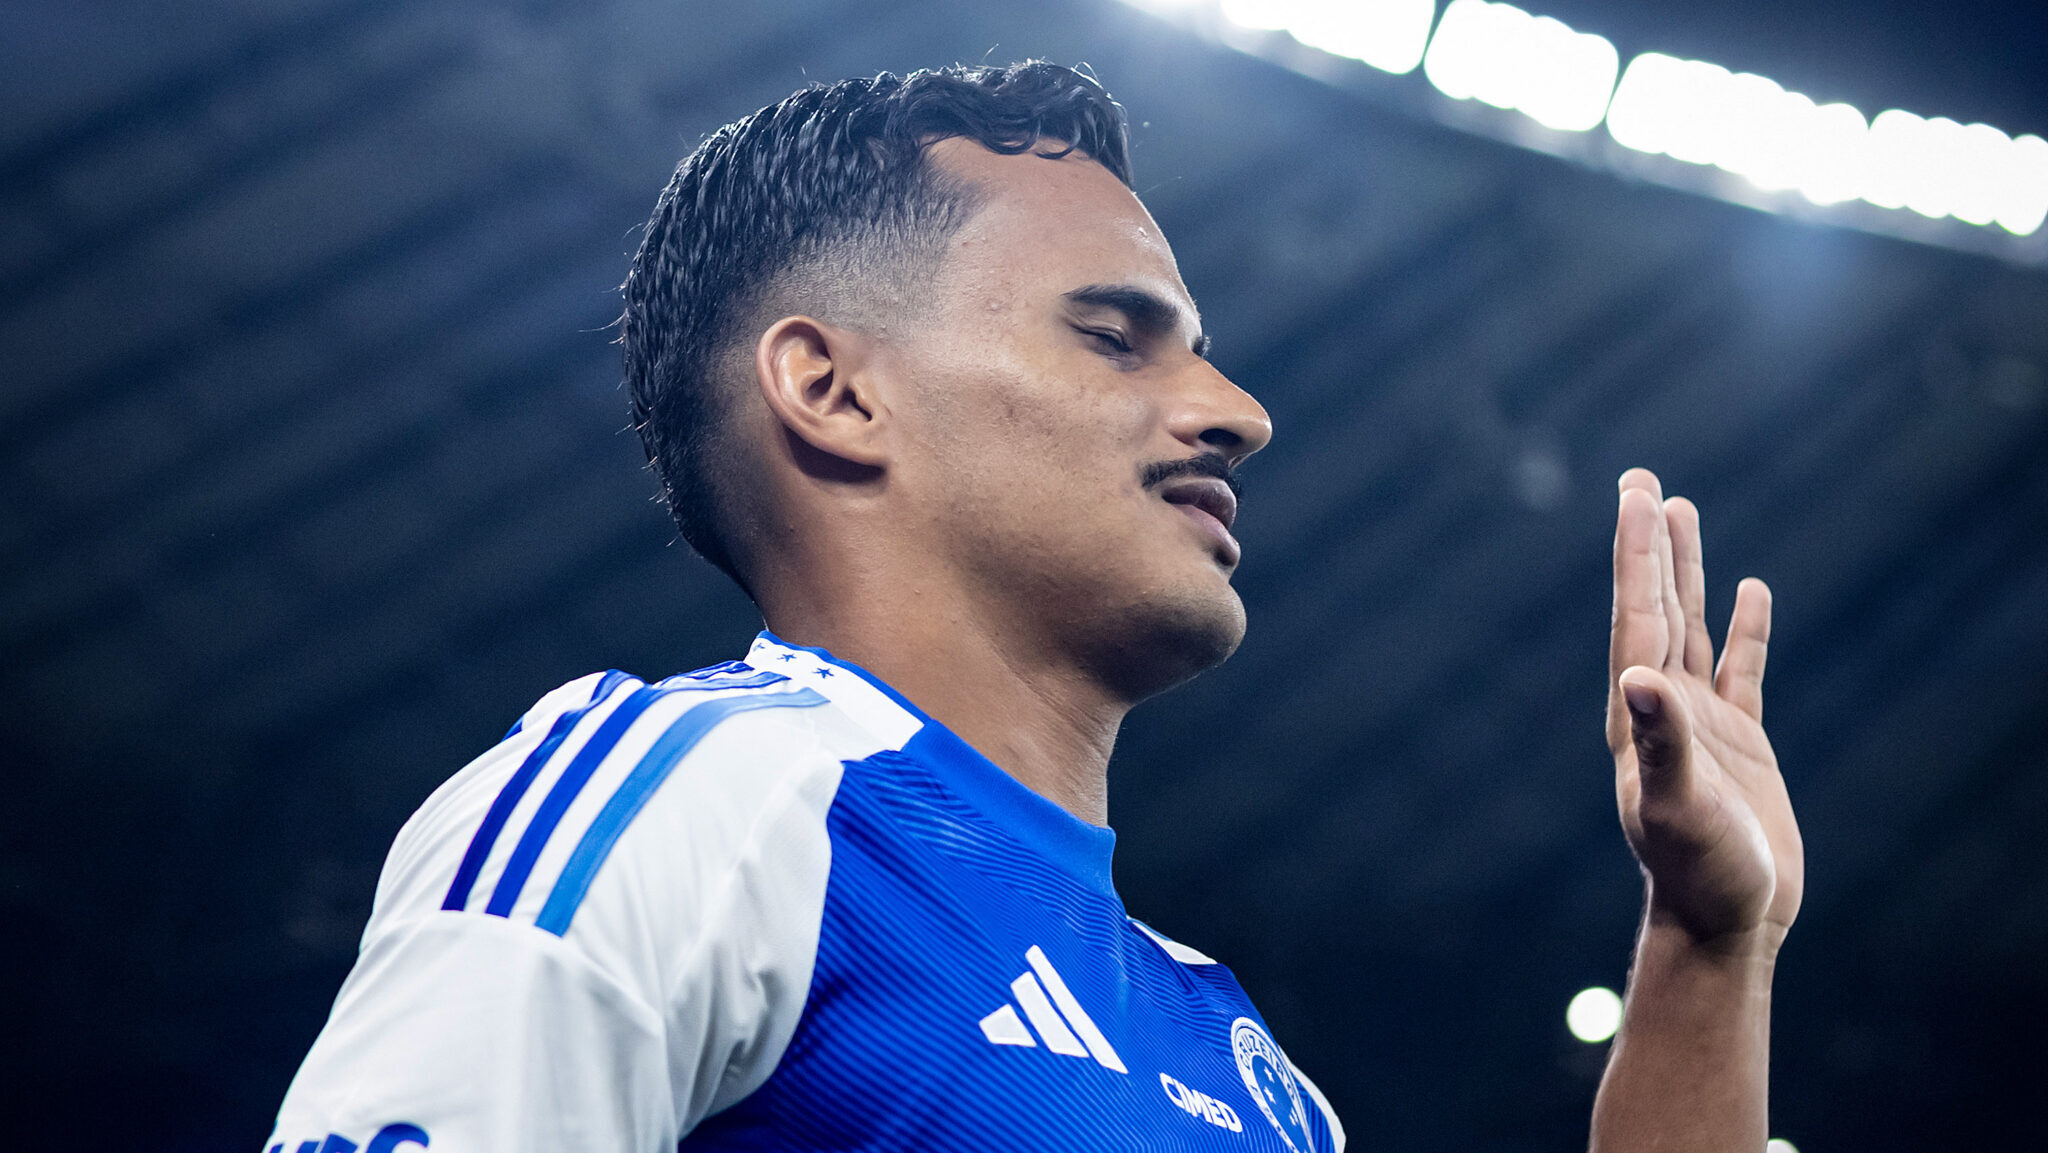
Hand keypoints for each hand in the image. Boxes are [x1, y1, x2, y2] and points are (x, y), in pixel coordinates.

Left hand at [1608, 468, 1801, 948]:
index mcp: (1638, 712)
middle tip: (1645, 481)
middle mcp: (1660, 706)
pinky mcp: (1740, 744)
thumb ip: (1661, 745)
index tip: (1636, 495)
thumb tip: (1640, 682)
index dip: (1636, 553)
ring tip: (1683, 510)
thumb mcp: (1677, 807)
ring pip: (1693, 626)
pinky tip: (1753, 590)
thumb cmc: (1697, 872)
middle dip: (1650, 544)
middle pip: (1656, 605)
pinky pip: (1742, 669)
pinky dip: (1748, 628)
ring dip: (1687, 572)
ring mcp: (1700, 722)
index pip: (1638, 615)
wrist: (1724, 921)